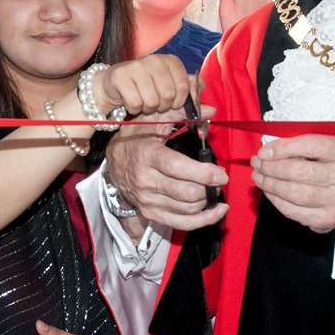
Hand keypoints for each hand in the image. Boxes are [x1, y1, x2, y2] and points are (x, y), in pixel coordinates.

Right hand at [93, 55, 188, 116]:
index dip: (179, 101)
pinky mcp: (120, 76)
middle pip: (168, 95)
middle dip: (162, 107)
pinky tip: (131, 101)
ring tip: (142, 101)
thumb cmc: (148, 88)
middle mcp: (155, 60)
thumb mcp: (172, 91)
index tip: (172, 103)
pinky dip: (133, 109)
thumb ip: (191, 100)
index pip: (184, 87)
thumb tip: (212, 111)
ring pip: (151, 101)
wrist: (116, 85)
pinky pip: (134, 103)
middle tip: (155, 103)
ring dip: (147, 108)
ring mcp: (136, 66)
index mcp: (171, 61)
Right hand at [105, 123, 227, 231]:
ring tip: (215, 189)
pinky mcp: (150, 213)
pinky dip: (204, 220)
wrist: (113, 163)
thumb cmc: (137, 139)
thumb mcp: (153, 121)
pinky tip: (217, 210)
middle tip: (220, 178)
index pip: (178, 168)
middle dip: (210, 188)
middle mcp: (145, 181)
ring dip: (207, 201)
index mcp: (147, 155)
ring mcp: (147, 200)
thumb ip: (182, 114)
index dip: (204, 173)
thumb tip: (210, 110)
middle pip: (186, 193)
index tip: (221, 173)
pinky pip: (182, 223)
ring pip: (187, 208)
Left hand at [250, 134, 334, 234]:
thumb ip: (306, 142)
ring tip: (258, 176)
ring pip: (293, 193)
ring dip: (269, 184)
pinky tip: (268, 191)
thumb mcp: (333, 145)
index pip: (311, 146)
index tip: (264, 150)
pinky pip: (293, 211)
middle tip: (256, 163)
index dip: (283, 148)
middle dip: (271, 167)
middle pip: (298, 171)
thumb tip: (270, 148)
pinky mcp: (326, 219)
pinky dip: (276, 200)